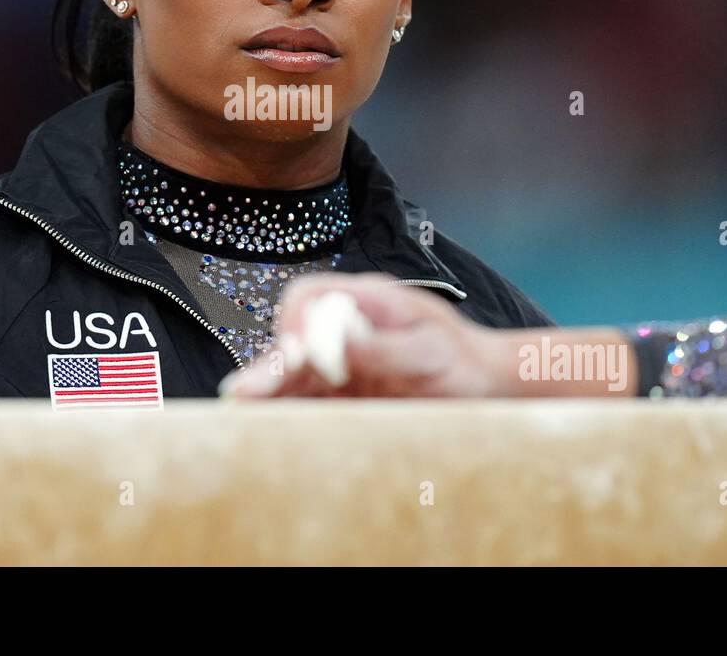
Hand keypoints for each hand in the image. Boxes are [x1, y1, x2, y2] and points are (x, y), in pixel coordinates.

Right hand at [217, 272, 499, 397]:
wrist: (486, 388)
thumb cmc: (463, 363)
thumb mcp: (429, 353)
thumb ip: (383, 346)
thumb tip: (339, 335)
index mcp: (365, 301)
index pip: (310, 296)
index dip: (295, 322)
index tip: (297, 351)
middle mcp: (345, 328)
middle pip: (292, 340)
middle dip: (269, 367)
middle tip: (243, 394)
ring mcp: (341, 361)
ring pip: (293, 374)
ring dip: (269, 393)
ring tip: (240, 413)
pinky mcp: (343, 392)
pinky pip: (307, 401)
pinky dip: (286, 413)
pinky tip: (266, 430)